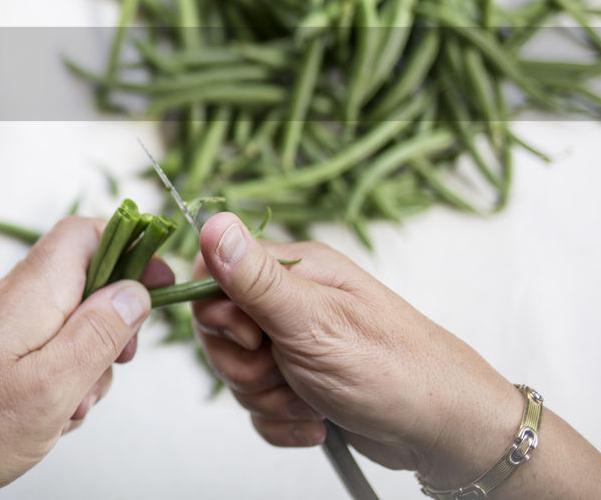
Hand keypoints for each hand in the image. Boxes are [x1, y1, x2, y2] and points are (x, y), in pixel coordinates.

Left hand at [0, 216, 173, 499]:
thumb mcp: (51, 387)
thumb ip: (98, 334)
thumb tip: (134, 291)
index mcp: (33, 291)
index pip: (86, 231)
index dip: (131, 247)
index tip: (160, 286)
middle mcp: (16, 298)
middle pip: (87, 283)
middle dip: (113, 326)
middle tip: (110, 369)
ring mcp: (3, 327)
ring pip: (71, 326)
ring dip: (85, 367)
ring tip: (66, 409)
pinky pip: (46, 355)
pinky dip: (59, 384)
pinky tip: (46, 419)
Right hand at [190, 211, 520, 483]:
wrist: (445, 434)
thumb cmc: (395, 370)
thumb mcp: (315, 322)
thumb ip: (256, 279)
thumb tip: (214, 224)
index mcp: (295, 271)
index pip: (214, 273)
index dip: (217, 311)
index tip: (251, 334)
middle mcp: (292, 302)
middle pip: (220, 331)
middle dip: (244, 365)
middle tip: (285, 371)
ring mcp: (295, 345)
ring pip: (237, 373)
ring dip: (268, 398)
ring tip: (312, 398)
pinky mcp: (299, 384)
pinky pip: (258, 406)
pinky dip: (282, 421)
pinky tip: (317, 419)